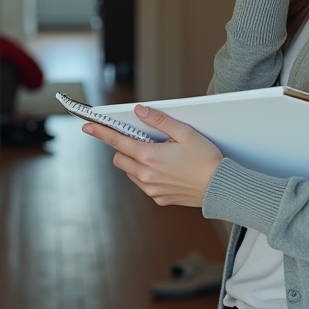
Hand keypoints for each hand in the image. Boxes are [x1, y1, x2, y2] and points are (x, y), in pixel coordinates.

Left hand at [82, 105, 222, 207]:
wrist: (220, 188)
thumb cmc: (206, 159)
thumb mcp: (185, 133)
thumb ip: (160, 121)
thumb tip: (140, 111)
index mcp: (149, 156)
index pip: (117, 141)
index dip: (101, 132)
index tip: (87, 126)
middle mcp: (146, 175)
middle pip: (119, 158)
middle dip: (122, 148)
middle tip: (138, 139)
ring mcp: (151, 189)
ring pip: (130, 172)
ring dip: (134, 161)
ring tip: (156, 154)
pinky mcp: (159, 198)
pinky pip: (143, 184)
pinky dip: (146, 174)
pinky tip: (164, 169)